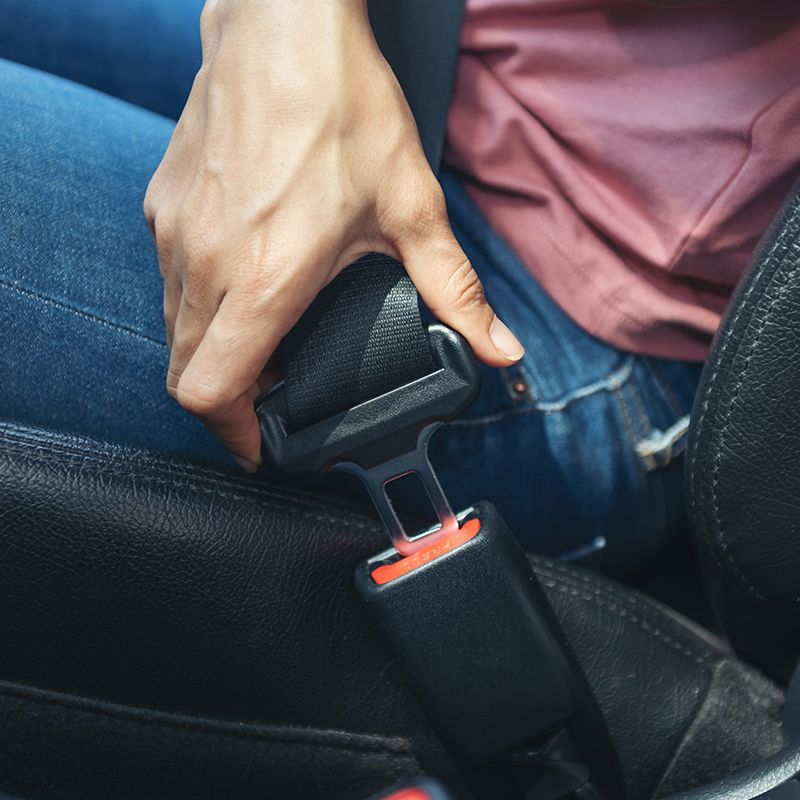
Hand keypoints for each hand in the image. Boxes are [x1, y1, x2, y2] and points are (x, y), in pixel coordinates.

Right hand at [144, 0, 523, 470]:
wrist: (280, 24)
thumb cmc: (340, 106)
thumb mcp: (410, 208)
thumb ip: (455, 290)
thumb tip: (500, 348)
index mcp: (265, 277)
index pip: (211, 390)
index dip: (233, 434)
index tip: (264, 443)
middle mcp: (204, 264)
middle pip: (185, 373)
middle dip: (226, 404)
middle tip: (272, 404)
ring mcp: (175, 234)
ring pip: (173, 331)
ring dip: (212, 356)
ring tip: (263, 350)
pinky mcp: (164, 207)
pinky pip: (168, 284)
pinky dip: (200, 311)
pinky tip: (242, 291)